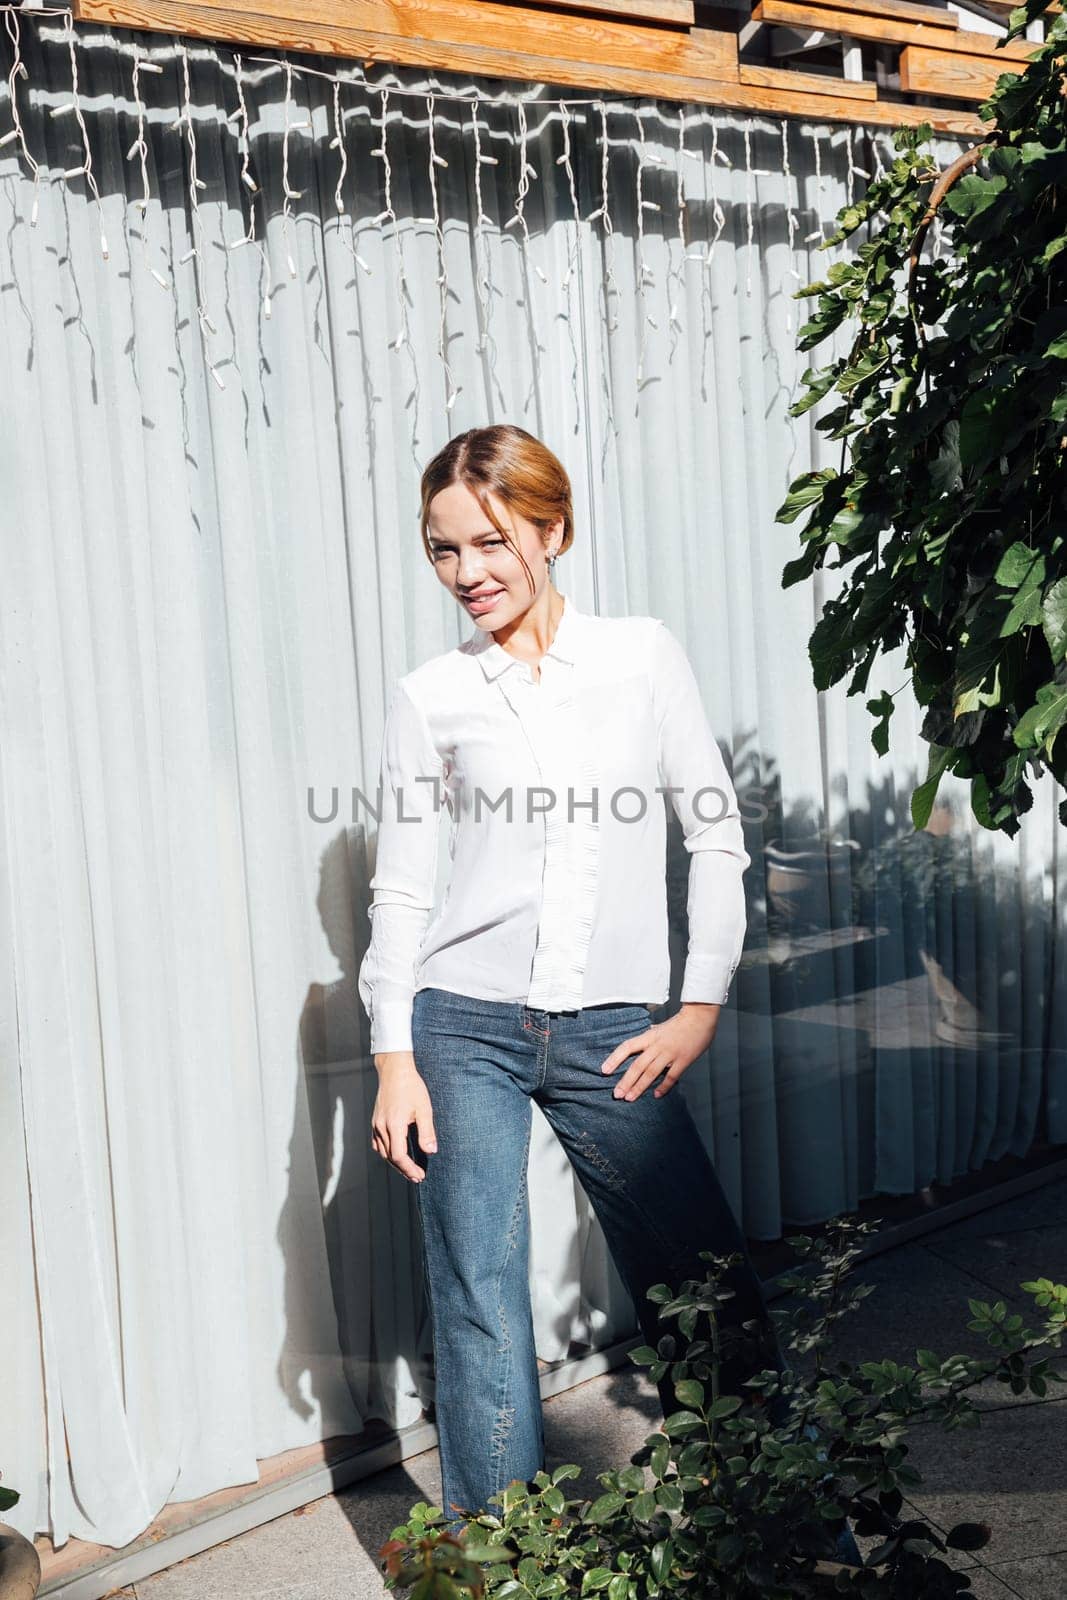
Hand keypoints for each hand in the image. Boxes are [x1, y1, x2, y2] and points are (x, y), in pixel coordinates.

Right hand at [371, 1053, 437, 1182]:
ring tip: (408, 1169)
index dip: (409, 1169)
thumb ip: (427, 1132)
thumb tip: (431, 1151)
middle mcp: (381, 1127)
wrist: (395, 1071)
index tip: (420, 1175)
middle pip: (390, 1157)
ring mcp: (376, 1124)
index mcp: (394, 1125)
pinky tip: (395, 1155)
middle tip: (417, 1177)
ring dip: (395, 1163)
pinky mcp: (375, 1121)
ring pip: (383, 1152)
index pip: (399, 1156)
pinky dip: (386, 1153)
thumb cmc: (411, 1087)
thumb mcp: (424, 1109)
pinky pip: (378, 1143)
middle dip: (404, 1170)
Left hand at [600, 1004, 721, 1100]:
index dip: (614, 1059)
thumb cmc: (682, 1022)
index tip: (604, 1071)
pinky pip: (671, 1076)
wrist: (700, 1017)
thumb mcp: (662, 1026)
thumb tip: (647, 1031)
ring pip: (651, 1073)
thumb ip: (653, 1033)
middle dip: (626, 1081)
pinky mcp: (683, 1060)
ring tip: (630, 1098)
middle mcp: (657, 1045)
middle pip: (637, 1065)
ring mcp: (670, 1053)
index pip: (627, 1047)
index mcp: (650, 1036)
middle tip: (617, 1094)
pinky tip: (656, 1095)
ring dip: (639, 1086)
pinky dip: (664, 1086)